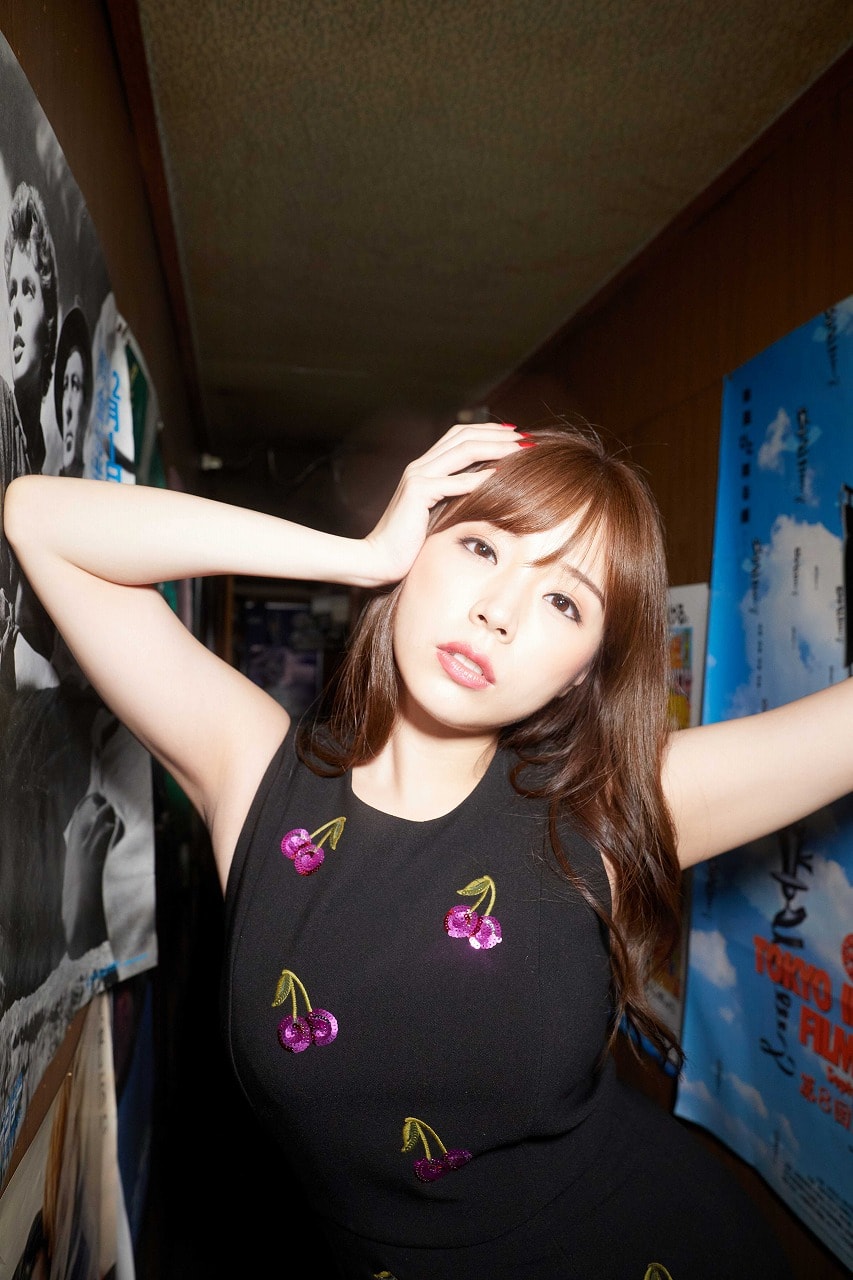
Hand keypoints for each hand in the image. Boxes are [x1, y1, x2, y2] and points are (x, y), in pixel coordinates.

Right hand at [361, 421, 522, 582]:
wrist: (378, 561)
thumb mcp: (435, 515)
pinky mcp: (418, 492)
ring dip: (495, 447)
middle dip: (497, 434)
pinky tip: (501, 476)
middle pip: (464, 435)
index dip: (487, 431)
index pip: (458, 436)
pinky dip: (480, 477)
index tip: (514, 435)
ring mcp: (418, 476)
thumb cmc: (408, 545)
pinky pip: (455, 481)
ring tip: (520, 449)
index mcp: (424, 467)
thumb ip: (453, 499)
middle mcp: (420, 465)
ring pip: (463, 450)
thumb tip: (485, 494)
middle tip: (525, 437)